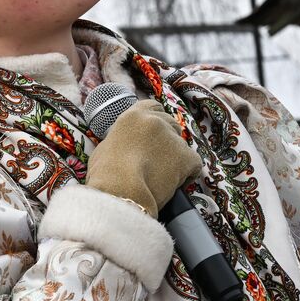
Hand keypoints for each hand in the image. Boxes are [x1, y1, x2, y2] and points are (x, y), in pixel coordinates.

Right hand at [85, 99, 201, 217]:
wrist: (120, 193)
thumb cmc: (105, 177)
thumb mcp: (105, 149)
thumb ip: (120, 140)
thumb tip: (125, 145)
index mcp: (133, 117)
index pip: (153, 107)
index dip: (156, 122)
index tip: (154, 135)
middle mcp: (155, 121)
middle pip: (171, 125)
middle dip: (167, 142)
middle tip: (157, 162)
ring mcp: (172, 138)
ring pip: (181, 147)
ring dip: (174, 160)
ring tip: (160, 178)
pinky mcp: (186, 156)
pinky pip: (194, 164)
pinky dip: (187, 175)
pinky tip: (173, 185)